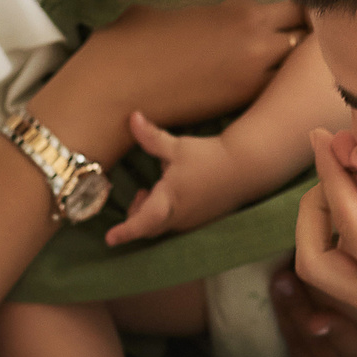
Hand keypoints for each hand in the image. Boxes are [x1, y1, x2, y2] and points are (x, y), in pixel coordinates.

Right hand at [91, 0, 305, 129]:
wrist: (117, 88)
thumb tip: (212, 18)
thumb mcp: (173, 10)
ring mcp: (253, 77)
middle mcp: (257, 42)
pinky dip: (276, 88)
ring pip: (294, 68)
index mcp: (242, 12)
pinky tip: (266, 87)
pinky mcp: (240, 105)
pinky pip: (274, 91)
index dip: (300, 11)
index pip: (296, 6)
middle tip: (300, 43)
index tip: (295, 16)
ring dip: (292, 65)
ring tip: (285, 68)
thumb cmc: (134, 41)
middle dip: (306, 37)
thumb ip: (207, 14)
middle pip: (306, 37)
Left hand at [104, 113, 245, 244]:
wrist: (246, 166)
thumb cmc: (209, 156)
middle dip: (136, 217)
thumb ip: (150, 136)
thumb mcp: (177, 147)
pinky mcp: (203, 220)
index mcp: (167, 201)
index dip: (123, 232)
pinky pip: (177, 223)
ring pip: (162, 226)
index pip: (140, 223)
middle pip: (148, 227)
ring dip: (152, 212)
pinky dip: (167, 213)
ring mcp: (192, 221)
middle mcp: (178, 217)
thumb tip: (132, 117)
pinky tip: (175, 193)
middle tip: (138, 194)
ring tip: (152, 190)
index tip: (110, 239)